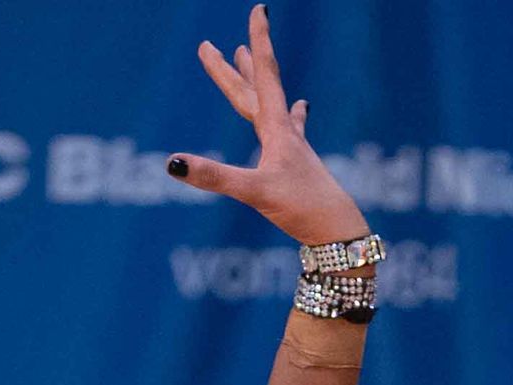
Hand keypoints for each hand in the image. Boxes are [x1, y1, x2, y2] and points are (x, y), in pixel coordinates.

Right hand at [169, 4, 369, 245]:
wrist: (339, 234)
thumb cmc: (302, 209)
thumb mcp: (254, 192)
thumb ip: (214, 177)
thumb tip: (173, 163)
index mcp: (276, 129)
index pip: (265, 76)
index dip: (259, 41)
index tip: (260, 8)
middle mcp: (285, 133)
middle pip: (254, 91)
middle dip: (233, 68)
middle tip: (213, 45)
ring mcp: (294, 149)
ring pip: (271, 105)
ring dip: (258, 82)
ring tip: (250, 58)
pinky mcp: (301, 167)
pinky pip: (293, 131)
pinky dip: (293, 116)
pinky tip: (302, 110)